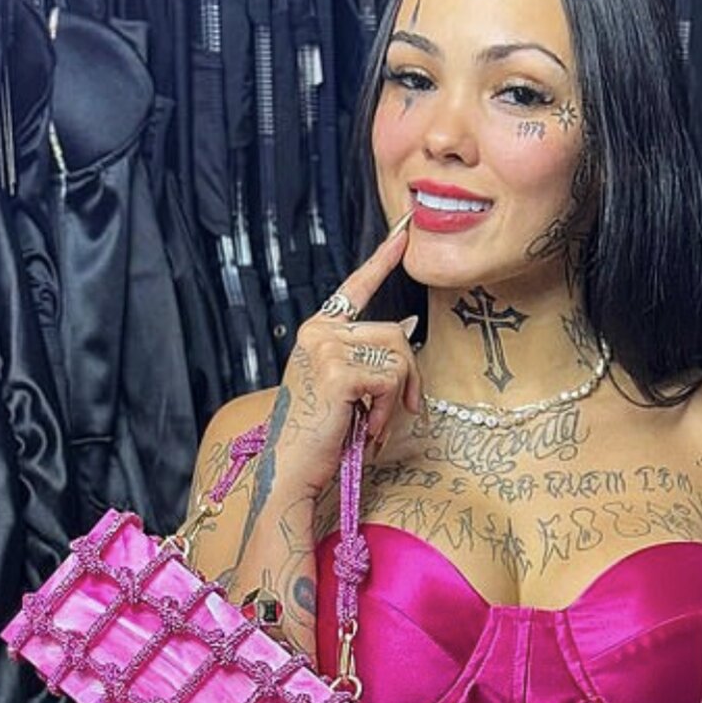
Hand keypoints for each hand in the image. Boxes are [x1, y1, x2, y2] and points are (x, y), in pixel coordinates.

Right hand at [262, 213, 420, 501]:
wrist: (293, 470)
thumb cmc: (321, 436)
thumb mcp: (346, 387)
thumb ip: (369, 356)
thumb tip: (409, 325)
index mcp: (317, 331)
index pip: (355, 289)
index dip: (382, 260)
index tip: (404, 232)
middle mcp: (318, 331)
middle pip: (396, 333)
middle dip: (408, 377)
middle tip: (394, 412)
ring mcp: (326, 348)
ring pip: (399, 357)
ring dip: (396, 398)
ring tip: (371, 423)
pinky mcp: (339, 371)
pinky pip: (392, 380)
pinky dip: (387, 411)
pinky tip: (366, 428)